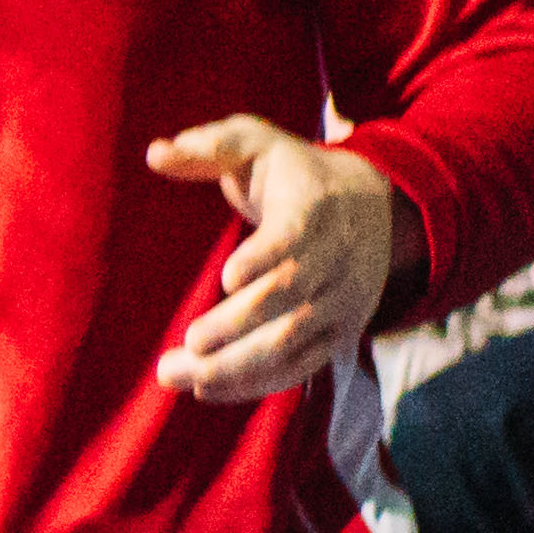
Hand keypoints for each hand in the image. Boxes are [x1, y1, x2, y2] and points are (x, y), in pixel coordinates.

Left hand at [145, 117, 399, 400]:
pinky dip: (258, 382)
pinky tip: (208, 388)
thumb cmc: (294, 174)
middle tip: (185, 345)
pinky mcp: (339, 332)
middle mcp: (335, 259)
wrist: (377, 204)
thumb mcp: (257, 144)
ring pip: (293, 341)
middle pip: (290, 301)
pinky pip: (302, 365)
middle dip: (237, 326)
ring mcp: (341, 300)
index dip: (265, 259)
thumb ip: (210, 146)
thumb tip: (155, 153)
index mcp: (314, 209)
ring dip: (238, 365)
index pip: (295, 240)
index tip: (227, 278)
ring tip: (179, 376)